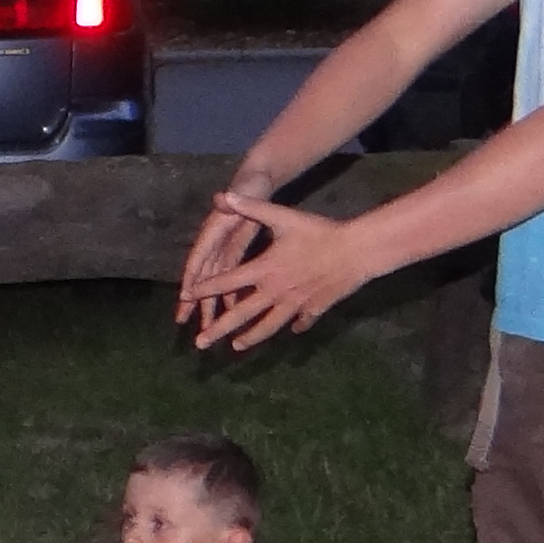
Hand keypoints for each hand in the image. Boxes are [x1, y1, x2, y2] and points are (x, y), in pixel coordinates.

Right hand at [173, 185, 274, 320]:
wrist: (257, 181)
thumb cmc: (249, 186)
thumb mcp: (241, 193)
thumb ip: (232, 200)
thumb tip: (219, 199)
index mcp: (213, 231)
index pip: (199, 256)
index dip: (191, 276)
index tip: (184, 296)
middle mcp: (213, 243)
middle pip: (201, 276)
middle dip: (193, 299)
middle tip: (183, 321)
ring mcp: (222, 248)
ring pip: (213, 281)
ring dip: (209, 302)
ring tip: (206, 326)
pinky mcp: (233, 251)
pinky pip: (229, 277)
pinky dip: (228, 293)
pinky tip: (230, 312)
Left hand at [180, 187, 375, 350]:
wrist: (356, 252)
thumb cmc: (319, 232)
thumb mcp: (284, 217)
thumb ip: (252, 207)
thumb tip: (224, 196)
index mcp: (264, 270)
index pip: (227, 282)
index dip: (205, 289)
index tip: (188, 297)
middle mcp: (275, 292)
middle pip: (241, 315)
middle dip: (218, 329)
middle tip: (200, 343)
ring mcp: (295, 303)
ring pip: (268, 326)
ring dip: (251, 337)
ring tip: (236, 346)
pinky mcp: (314, 308)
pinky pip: (301, 320)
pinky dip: (294, 326)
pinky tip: (291, 330)